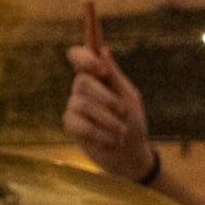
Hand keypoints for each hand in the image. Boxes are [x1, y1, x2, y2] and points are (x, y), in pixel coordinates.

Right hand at [64, 44, 158, 182]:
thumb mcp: (130, 98)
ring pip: (83, 105)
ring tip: (121, 131)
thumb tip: (103, 49)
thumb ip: (116, 76)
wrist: (131, 155)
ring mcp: (74, 107)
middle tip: (123, 110)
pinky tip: (110, 141)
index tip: (100, 69)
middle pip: (81, 82)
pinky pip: (81, 125)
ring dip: (109, 121)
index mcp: (96, 77)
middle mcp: (81, 89)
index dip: (83, 57)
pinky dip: (101, 134)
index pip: (78, 56)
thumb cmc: (133, 122)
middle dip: (105, 98)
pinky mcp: (71, 125)